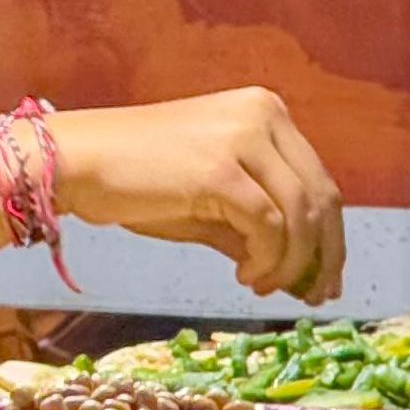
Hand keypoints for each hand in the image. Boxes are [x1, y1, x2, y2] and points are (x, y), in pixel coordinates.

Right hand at [50, 89, 347, 302]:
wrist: (79, 162)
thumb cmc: (139, 179)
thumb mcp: (212, 199)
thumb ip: (259, 226)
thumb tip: (300, 274)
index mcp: (266, 112)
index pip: (320, 180)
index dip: (331, 237)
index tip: (325, 278)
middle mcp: (263, 116)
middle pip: (321, 197)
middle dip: (324, 256)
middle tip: (313, 296)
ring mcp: (242, 139)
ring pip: (300, 216)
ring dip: (290, 264)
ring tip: (263, 287)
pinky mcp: (219, 170)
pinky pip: (266, 226)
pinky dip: (265, 260)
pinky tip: (245, 276)